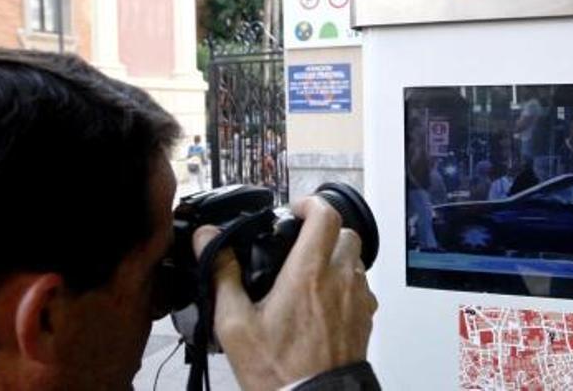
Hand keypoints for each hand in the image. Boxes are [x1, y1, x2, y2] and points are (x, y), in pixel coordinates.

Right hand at [192, 196, 377, 390]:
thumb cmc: (279, 370)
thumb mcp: (235, 323)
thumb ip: (222, 274)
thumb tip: (207, 239)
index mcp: (309, 272)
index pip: (325, 214)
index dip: (311, 203)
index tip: (296, 210)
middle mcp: (341, 278)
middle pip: (345, 232)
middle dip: (325, 230)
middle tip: (302, 242)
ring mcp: (358, 298)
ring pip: (356, 259)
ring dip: (337, 256)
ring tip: (311, 272)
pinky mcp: (366, 317)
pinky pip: (363, 286)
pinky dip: (347, 282)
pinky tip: (325, 300)